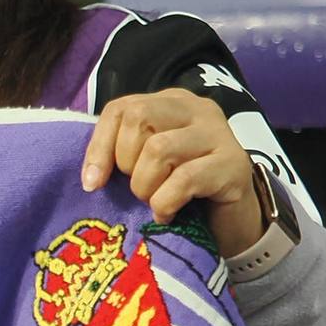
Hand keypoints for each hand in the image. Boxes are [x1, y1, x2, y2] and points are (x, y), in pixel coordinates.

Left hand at [81, 88, 262, 255]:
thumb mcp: (145, 168)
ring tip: (154, 203)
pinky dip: (166, 203)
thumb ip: (121, 157)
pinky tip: (168, 215)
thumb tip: (91, 178)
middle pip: (138, 118)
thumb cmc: (182, 193)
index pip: (121, 108)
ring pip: (159, 148)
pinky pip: (184, 180)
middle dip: (126, 163)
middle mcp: (197, 109)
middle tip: (140, 189)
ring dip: (145, 186)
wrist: (232, 222)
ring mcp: (219, 133)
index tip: (92, 184)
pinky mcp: (234, 164)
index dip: (99, 147)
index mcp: (171, 103)